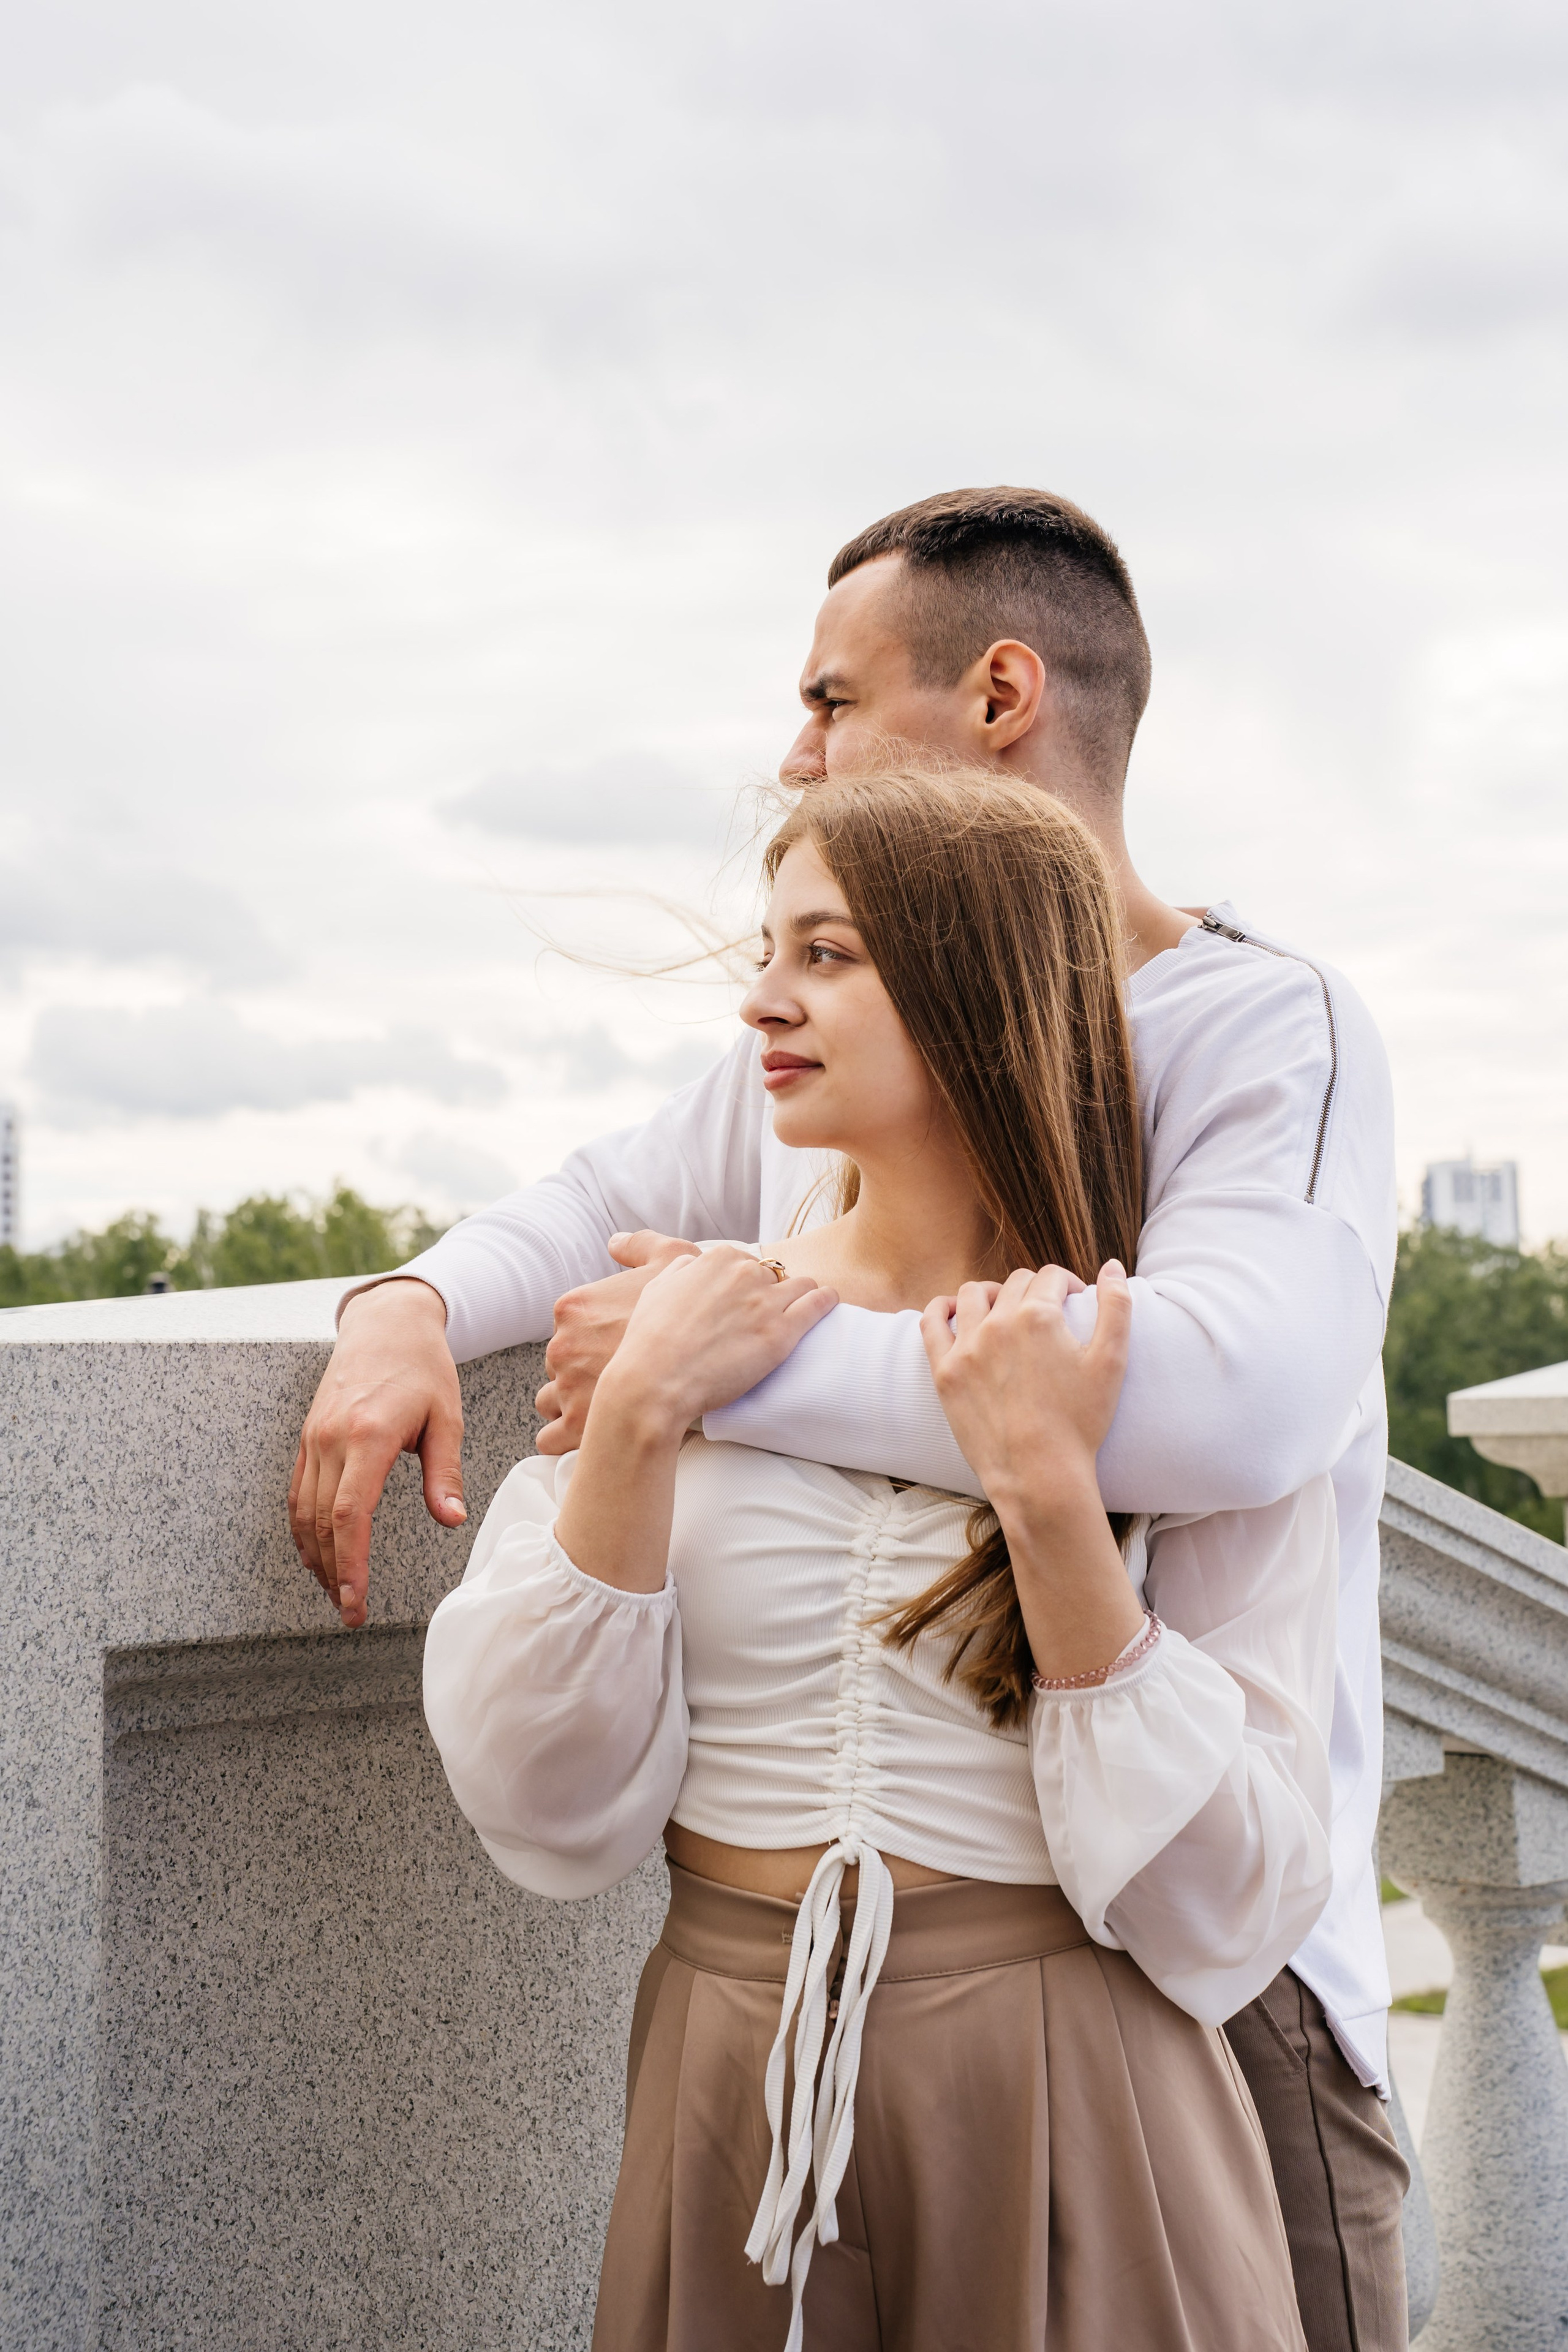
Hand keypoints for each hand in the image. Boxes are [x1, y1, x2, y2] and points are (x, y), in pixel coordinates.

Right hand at [289, 1278, 464, 1628]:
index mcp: (368, 1435)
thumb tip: (452, 1520)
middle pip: (321, 1523)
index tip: (357, 1602)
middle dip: (334, 1574)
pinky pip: (297, 1492)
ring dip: (316, 1559)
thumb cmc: (423, 1368)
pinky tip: (317, 1556)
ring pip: (303, 1512)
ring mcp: (314, 1437)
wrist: (386, 1323)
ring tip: (337, 1593)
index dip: (351, 1564)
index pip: (349, 1514)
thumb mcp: (446, 1417)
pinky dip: (303, 1530)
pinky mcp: (308, 1437)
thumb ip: (445, 1472)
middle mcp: (332, 1438)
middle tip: (350, 1613)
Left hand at [535, 1230, 701, 1454]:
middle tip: (615, 1383)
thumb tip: (614, 1243)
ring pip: (552, 1402)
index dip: (593, 1344)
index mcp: (575, 1309)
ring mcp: (566, 1388)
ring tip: (602, 1413)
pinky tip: (584, 1439)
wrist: (707, 1362)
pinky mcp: (576, 1428)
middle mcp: (562, 1347)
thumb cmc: (695, 1311)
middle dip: (580, 1376)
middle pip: (560, 1366)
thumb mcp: (674, 1257)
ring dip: (571, 1407)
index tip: (615, 1353)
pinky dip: (562, 1440)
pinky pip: (550, 1439)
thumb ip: (642, 1245)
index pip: (569, 1331)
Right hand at [595, 1246, 838, 1442]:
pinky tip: (828, 1303)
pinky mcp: (782, 1334)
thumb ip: (680, 1269)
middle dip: (770, 1289)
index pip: (743, 1260)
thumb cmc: (649, 1341)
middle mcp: (743, 1273)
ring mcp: (765, 1302)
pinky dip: (826, 1301)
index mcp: (715, 1259)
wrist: (655, 1382)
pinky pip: (818, 1304)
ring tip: (803, 1307)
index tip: (743, 1297)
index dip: (744, 1280)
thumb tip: (692, 1264)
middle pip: (773, 1272)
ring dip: (801, 1293)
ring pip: (801, 1284)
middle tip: (765, 1313)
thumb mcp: (656, 1289)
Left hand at [920, 1262, 1130, 1523]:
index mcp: (1039, 1315)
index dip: (1066, 1283)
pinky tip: (955, 1311)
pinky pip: (932, 1321)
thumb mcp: (1112, 1362)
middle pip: (1015, 1283)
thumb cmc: (1080, 1422)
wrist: (1039, 1475)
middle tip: (1044, 1311)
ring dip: (993, 1293)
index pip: (1051, 1276)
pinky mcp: (944, 1371)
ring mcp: (967, 1346)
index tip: (1073, 1299)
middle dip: (1034, 1289)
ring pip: (974, 1294)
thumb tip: (1113, 1264)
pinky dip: (942, 1308)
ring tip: (1004, 1309)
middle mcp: (998, 1322)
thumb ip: (1117, 1307)